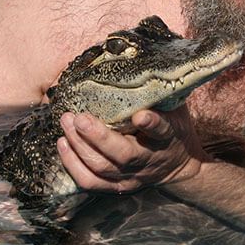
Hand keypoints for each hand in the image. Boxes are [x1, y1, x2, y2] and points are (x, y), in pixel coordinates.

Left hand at [57, 106, 209, 193]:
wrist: (181, 166)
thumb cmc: (174, 128)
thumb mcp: (176, 107)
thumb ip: (159, 91)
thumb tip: (139, 57)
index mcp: (169, 136)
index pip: (162, 130)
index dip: (151, 123)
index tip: (139, 115)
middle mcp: (150, 159)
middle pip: (123, 155)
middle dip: (98, 137)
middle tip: (78, 117)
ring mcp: (133, 176)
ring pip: (102, 168)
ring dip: (80, 147)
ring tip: (66, 124)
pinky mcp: (119, 187)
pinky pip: (91, 182)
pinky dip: (73, 165)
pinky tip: (63, 144)